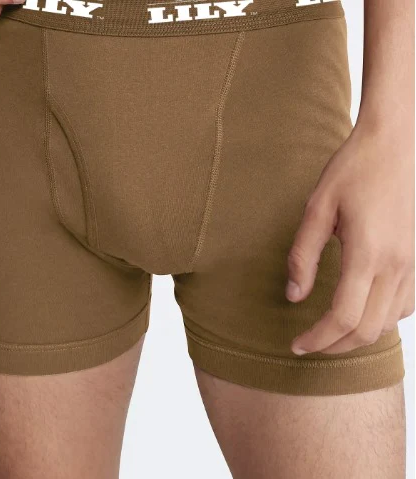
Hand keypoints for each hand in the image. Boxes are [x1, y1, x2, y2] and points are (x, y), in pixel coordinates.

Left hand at [287, 124, 414, 354]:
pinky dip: (382, 318)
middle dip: (336, 345)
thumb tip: (294, 296)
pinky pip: (406, 304)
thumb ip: (303, 255)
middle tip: (309, 345)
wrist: (400, 141)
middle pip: (368, 329)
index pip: (343, 318)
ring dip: (358, 334)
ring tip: (330, 331)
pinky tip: (362, 310)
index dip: (318, 339)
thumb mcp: (317, 208)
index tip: (297, 345)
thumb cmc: (354, 169)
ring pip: (389, 321)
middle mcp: (398, 265)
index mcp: (368, 253)